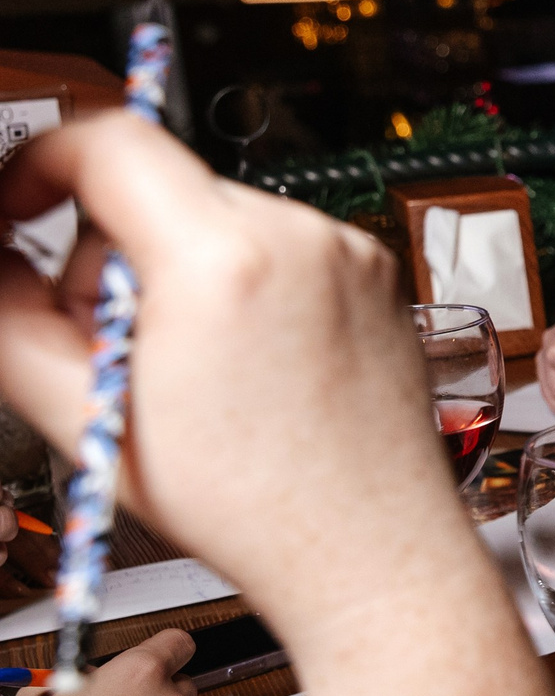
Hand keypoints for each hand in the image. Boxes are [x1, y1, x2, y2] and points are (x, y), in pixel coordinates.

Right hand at [0, 115, 554, 695]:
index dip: (36, 166)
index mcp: (225, 261)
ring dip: (173, 276)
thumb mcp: (91, 417)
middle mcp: (300, 239)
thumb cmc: (256, 509)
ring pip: (216, 221)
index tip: (13, 210)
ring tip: (184, 373)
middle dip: (108, 258)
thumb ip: (13, 320)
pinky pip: (276, 250)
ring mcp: (349, 254)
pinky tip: (242, 369)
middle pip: (159, 188)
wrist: (372, 554)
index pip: (108, 141)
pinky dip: (238, 289)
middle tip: (109, 349)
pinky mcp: (377, 276)